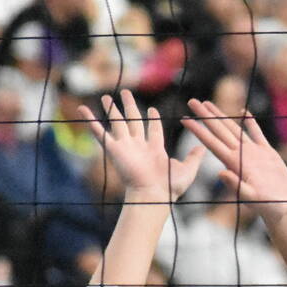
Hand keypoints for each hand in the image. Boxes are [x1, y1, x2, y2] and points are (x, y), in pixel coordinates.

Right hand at [80, 92, 201, 203]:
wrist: (153, 194)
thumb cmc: (171, 186)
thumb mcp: (188, 169)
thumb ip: (194, 157)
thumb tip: (203, 147)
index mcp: (155, 149)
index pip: (153, 129)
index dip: (152, 119)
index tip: (151, 109)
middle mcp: (139, 146)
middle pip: (132, 120)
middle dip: (129, 106)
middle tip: (126, 92)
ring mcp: (125, 147)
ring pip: (117, 122)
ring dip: (111, 109)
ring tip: (105, 95)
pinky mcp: (114, 150)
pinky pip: (100, 133)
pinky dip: (91, 121)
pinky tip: (83, 109)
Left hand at [181, 99, 286, 226]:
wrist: (284, 209)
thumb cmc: (268, 206)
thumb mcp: (251, 197)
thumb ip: (236, 185)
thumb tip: (220, 173)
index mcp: (233, 163)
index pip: (211, 142)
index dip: (198, 130)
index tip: (184, 118)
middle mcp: (240, 156)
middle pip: (219, 131)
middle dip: (205, 116)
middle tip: (192, 101)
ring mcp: (253, 153)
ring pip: (234, 128)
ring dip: (221, 116)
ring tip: (209, 104)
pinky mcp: (267, 154)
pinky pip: (257, 134)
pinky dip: (250, 123)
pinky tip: (244, 112)